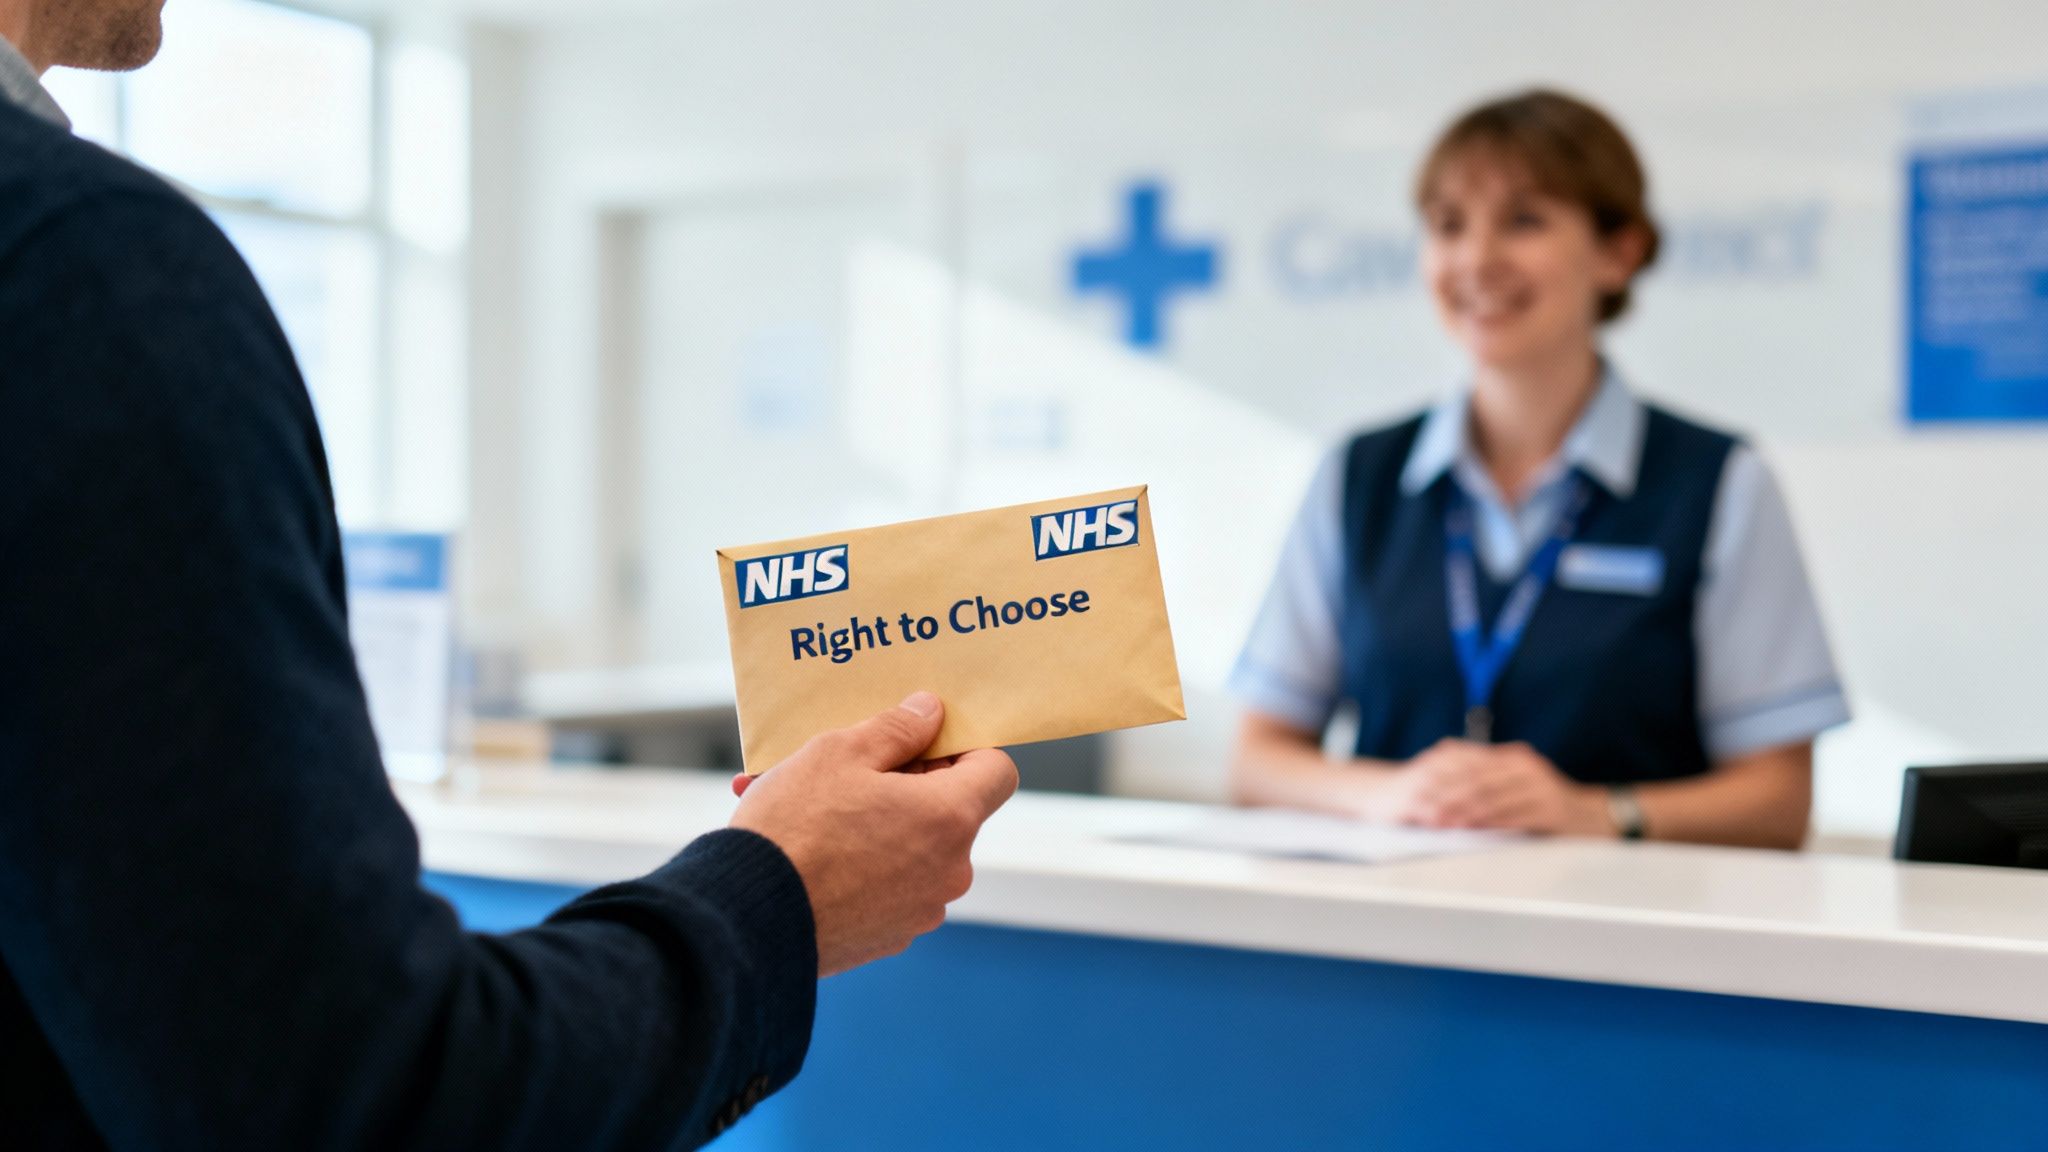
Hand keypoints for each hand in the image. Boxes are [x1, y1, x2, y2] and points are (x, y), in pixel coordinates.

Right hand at [729, 692, 1018, 975]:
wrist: (747, 917)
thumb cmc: (795, 828)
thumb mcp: (840, 752)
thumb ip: (896, 728)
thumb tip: (930, 712)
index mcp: (949, 819)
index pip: (998, 771)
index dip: (966, 749)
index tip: (924, 743)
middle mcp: (949, 871)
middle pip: (951, 812)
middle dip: (909, 786)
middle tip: (854, 770)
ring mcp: (920, 911)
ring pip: (913, 851)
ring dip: (879, 826)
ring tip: (814, 810)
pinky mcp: (887, 939)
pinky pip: (887, 888)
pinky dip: (862, 867)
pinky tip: (812, 852)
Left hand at [1384, 739, 1612, 835]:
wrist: (1595, 816)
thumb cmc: (1548, 804)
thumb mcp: (1520, 783)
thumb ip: (1490, 781)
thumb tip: (1448, 785)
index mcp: (1514, 759)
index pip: (1471, 765)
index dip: (1443, 778)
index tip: (1419, 790)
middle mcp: (1525, 768)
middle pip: (1476, 780)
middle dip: (1447, 796)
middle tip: (1423, 810)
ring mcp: (1538, 787)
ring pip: (1491, 797)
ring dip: (1462, 811)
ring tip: (1440, 822)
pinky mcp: (1548, 808)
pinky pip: (1513, 815)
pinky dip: (1488, 823)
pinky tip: (1472, 830)